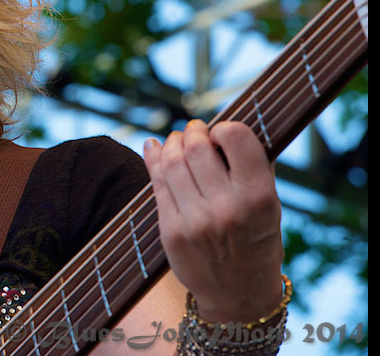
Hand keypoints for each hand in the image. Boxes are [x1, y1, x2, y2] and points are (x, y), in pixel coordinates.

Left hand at [143, 119, 283, 321]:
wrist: (239, 295)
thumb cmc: (257, 241)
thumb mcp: (270, 207)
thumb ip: (253, 167)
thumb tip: (224, 127)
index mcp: (259, 198)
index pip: (237, 138)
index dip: (224, 128)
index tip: (221, 133)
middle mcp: (227, 209)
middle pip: (197, 148)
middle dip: (193, 132)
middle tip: (195, 131)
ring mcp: (195, 222)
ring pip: (172, 162)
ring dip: (172, 143)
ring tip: (177, 142)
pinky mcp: (171, 231)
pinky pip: (157, 184)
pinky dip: (153, 158)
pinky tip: (154, 147)